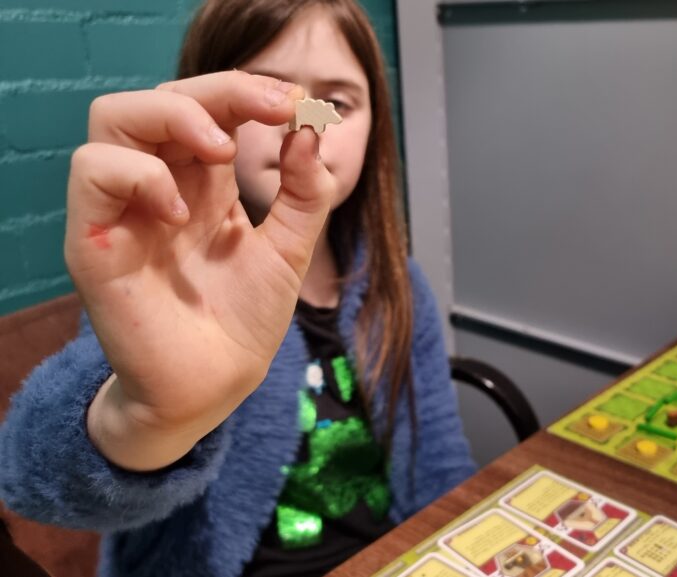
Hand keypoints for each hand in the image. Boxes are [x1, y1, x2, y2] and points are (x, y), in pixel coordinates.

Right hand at [69, 72, 334, 468]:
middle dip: (220, 90)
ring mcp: (123, 211)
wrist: (214, 388)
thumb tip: (309, 130)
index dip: (247, 92)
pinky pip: (93, 172)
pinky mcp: (95, 242)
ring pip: (114, 117)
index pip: (209, 108)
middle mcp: (159, 187)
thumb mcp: (290, 250)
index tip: (296, 103)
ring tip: (221, 153)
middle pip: (161, 98)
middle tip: (272, 109)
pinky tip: (180, 211)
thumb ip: (304, 194)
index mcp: (202, 184)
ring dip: (174, 116)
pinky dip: (140, 173)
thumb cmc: (243, 322)